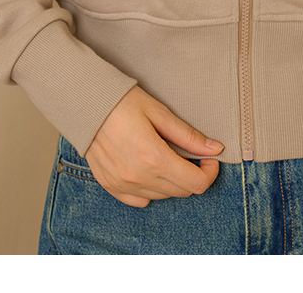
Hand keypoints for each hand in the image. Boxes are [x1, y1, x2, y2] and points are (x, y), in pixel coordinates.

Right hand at [85, 86, 223, 207]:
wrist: (86, 103)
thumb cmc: (124, 102)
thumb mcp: (160, 113)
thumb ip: (188, 135)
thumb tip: (215, 149)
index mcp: (154, 158)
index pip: (196, 183)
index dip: (209, 172)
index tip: (209, 158)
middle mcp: (138, 177)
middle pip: (180, 191)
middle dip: (193, 175)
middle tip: (191, 154)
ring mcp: (122, 184)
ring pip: (161, 196)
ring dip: (172, 182)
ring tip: (169, 157)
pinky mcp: (110, 185)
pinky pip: (138, 200)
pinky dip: (150, 190)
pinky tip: (150, 170)